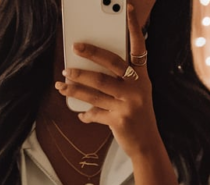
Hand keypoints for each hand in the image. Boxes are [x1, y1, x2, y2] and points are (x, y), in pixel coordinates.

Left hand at [54, 3, 159, 159]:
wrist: (147, 145)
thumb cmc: (138, 116)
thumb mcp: (137, 94)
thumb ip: (122, 80)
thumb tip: (93, 69)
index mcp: (142, 77)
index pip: (139, 48)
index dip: (134, 27)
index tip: (128, 9)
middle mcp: (136, 88)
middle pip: (110, 64)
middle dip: (90, 54)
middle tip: (74, 47)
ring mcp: (127, 104)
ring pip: (96, 89)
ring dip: (75, 85)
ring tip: (62, 83)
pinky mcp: (118, 120)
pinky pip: (95, 112)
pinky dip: (85, 114)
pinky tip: (80, 113)